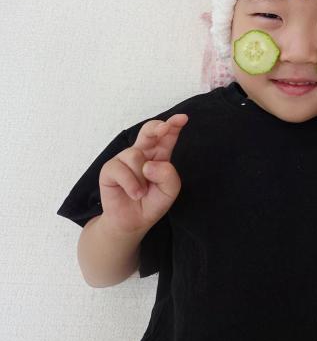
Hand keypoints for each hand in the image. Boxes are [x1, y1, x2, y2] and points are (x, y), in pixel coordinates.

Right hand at [98, 114, 187, 235]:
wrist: (133, 222)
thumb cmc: (152, 202)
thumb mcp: (169, 191)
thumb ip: (167, 175)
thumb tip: (149, 164)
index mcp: (160, 154)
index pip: (167, 136)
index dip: (174, 125)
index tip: (182, 118)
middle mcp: (142, 153)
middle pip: (148, 130)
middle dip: (157, 127)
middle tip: (165, 128)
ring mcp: (125, 159)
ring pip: (135, 155)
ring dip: (141, 177)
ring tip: (142, 192)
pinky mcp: (110, 169)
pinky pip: (120, 169)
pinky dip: (130, 184)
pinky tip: (134, 194)